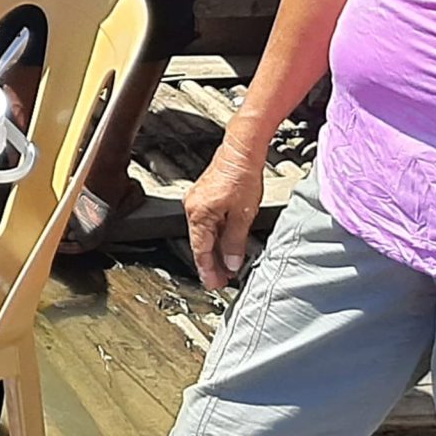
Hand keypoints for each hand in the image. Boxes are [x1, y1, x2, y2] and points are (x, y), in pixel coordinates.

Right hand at [183, 139, 264, 290]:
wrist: (241, 151)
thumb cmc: (242, 176)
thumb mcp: (243, 215)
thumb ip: (235, 242)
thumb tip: (231, 263)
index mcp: (198, 213)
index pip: (201, 250)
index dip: (208, 270)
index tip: (214, 284)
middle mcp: (192, 207)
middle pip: (199, 243)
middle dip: (211, 263)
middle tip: (221, 280)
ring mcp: (196, 201)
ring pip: (203, 233)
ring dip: (214, 250)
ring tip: (226, 266)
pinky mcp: (203, 196)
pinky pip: (205, 222)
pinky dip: (214, 236)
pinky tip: (224, 243)